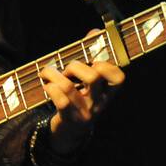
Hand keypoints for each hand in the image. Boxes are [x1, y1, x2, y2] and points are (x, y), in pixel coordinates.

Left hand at [37, 27, 125, 153]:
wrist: (70, 133)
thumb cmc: (80, 99)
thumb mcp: (89, 82)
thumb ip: (93, 55)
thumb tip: (96, 32)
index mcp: (108, 93)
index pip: (119, 78)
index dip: (106, 65)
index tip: (91, 62)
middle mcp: (99, 104)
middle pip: (93, 77)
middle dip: (75, 66)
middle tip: (66, 70)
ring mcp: (85, 113)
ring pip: (68, 87)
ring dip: (53, 74)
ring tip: (48, 73)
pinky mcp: (69, 119)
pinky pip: (59, 100)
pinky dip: (50, 88)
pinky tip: (47, 86)